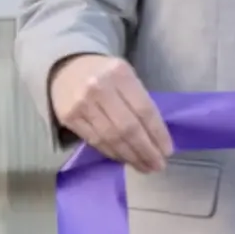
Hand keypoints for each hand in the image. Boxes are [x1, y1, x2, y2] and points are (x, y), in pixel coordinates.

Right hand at [50, 54, 171, 172]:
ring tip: (144, 166)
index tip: (168, 151)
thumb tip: (157, 135)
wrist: (66, 67)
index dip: (157, 134)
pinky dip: (111, 152)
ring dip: (130, 156)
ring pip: (110, 137)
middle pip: (127, 128)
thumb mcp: (127, 76)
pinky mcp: (68, 118)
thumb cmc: (106, 74)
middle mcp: (99, 88)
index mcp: (121, 74)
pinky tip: (123, 159)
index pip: (145, 110)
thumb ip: (140, 100)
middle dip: (146, 150)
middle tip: (158, 165)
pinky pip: (94, 140)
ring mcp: (81, 104)